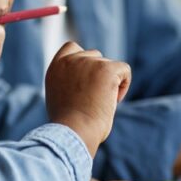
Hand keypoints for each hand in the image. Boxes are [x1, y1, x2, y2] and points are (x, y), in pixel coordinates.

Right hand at [45, 41, 130, 155]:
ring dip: (110, 82)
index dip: (84, 61)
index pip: (72, 48)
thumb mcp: (61, 99)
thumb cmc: (70, 126)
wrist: (74, 132)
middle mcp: (70, 61)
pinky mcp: (106, 69)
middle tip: (95, 99)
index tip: (88, 80)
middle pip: (94, 56)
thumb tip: (89, 81)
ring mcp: (88, 62)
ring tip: (101, 104)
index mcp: (56, 67)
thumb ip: (69, 83)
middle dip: (99, 74)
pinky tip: (113, 101)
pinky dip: (123, 86)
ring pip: (109, 65)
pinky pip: (124, 70)